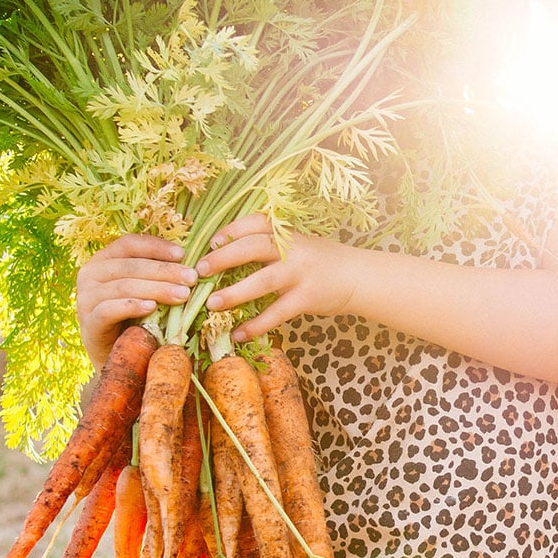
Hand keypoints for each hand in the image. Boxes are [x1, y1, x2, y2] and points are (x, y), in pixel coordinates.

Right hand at [75, 234, 195, 366]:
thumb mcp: (145, 290)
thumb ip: (157, 274)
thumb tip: (189, 263)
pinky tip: (151, 307)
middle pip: (130, 266)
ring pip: (123, 286)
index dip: (156, 247)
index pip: (129, 244)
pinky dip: (131, 306)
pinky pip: (109, 310)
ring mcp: (85, 298)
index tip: (183, 254)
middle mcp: (90, 274)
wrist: (116, 355)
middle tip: (192, 278)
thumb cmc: (135, 316)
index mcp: (104, 260)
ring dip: (156, 289)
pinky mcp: (88, 322)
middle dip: (165, 271)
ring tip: (182, 294)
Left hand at [197, 213, 358, 342]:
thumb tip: (223, 254)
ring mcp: (300, 273)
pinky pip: (277, 313)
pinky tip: (238, 334)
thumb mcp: (297, 243)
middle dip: (223, 258)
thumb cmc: (319, 260)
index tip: (211, 241)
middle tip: (200, 271)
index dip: (231, 230)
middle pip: (253, 247)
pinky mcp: (307, 298)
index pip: (255, 223)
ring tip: (212, 304)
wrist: (357, 277)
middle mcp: (292, 249)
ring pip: (262, 281)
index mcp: (287, 232)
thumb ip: (268, 244)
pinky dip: (256, 325)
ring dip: (234, 293)